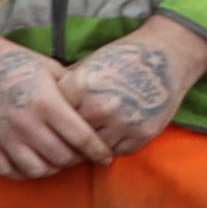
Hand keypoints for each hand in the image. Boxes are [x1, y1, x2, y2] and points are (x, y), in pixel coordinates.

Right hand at [0, 28, 108, 182]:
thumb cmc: (15, 61)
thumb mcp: (50, 68)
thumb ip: (72, 91)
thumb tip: (95, 108)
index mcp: (46, 103)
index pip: (82, 138)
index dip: (98, 151)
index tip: (106, 156)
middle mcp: (26, 123)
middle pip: (63, 157)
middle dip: (76, 159)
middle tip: (79, 154)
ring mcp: (3, 135)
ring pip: (38, 170)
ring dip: (52, 168)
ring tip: (55, 159)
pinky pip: (8, 172)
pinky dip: (23, 172)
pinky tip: (30, 162)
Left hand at [62, 15, 203, 155]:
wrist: (164, 56)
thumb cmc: (120, 58)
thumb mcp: (86, 66)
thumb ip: (65, 88)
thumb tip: (42, 108)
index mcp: (80, 87)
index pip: (54, 117)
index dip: (53, 120)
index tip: (53, 124)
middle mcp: (100, 107)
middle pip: (72, 136)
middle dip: (70, 138)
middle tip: (69, 138)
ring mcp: (123, 123)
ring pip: (95, 149)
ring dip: (92, 145)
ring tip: (91, 137)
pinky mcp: (143, 134)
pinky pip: (119, 151)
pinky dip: (114, 146)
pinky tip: (113, 133)